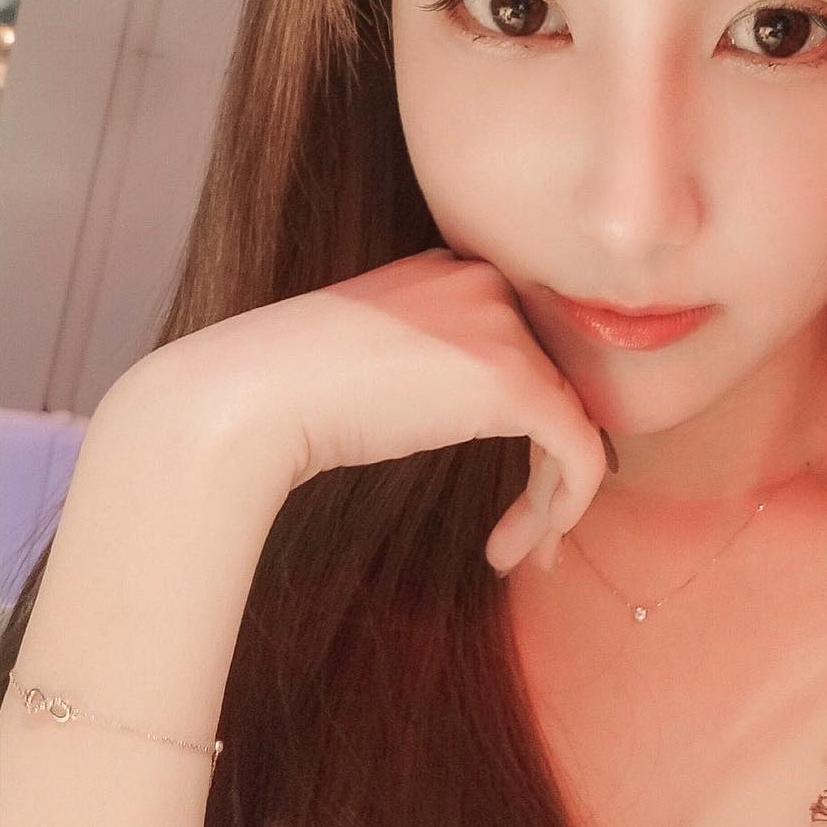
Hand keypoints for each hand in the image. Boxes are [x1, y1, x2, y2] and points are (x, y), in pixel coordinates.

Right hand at [130, 248, 608, 575]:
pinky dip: (565, 505)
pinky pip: (579, 449)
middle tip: (528, 538)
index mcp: (449, 270)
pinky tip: (530, 546)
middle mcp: (486, 283)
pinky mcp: (513, 379)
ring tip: (518, 556)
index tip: (512, 491)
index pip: (522, 352)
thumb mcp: (370, 361)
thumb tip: (465, 414)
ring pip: (569, 423)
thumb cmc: (284, 394)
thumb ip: (429, 369)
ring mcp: (503, 326)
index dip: (529, 430)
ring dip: (551, 502)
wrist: (247, 398)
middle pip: (551, 387)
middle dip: (549, 471)